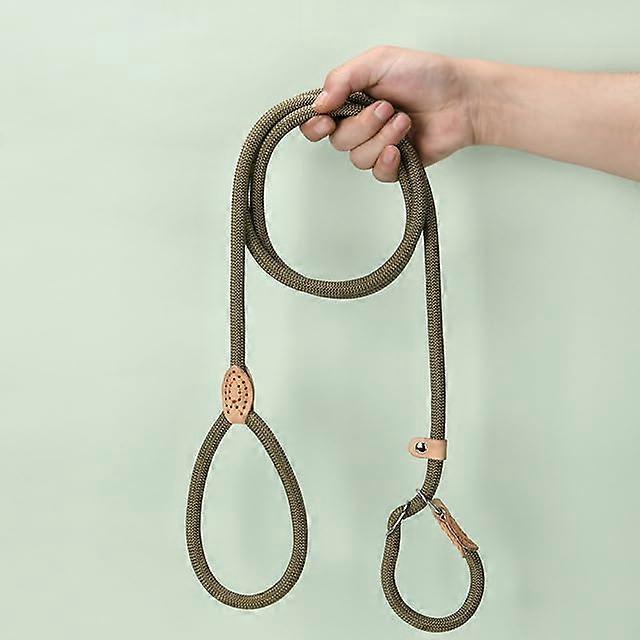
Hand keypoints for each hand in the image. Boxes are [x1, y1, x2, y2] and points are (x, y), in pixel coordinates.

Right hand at [300, 45, 478, 181]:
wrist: (462, 99)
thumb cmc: (427, 76)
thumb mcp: (379, 61)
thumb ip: (343, 78)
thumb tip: (319, 102)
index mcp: (351, 100)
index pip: (317, 122)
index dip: (315, 126)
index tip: (327, 120)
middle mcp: (361, 125)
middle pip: (338, 141)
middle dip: (363, 125)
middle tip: (387, 107)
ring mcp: (377, 146)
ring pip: (358, 158)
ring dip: (382, 138)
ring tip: (404, 121)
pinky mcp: (395, 165)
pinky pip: (378, 173)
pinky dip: (387, 160)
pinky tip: (401, 147)